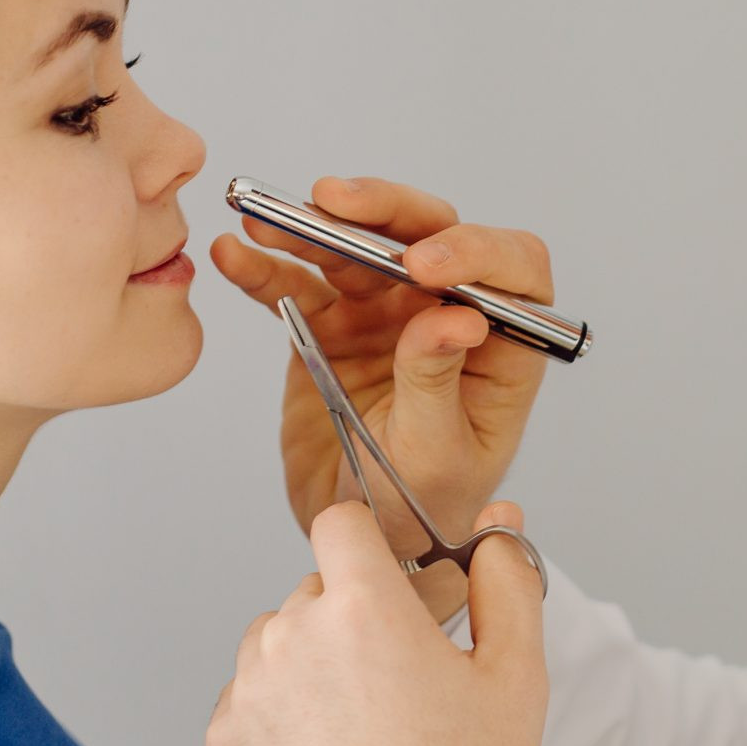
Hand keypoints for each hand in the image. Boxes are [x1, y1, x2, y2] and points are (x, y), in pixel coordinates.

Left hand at [205, 498, 547, 745]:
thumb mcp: (515, 675)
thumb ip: (506, 581)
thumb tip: (500, 522)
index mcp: (362, 605)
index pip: (341, 522)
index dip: (370, 545)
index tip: (391, 582)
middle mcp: (292, 634)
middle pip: (316, 590)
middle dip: (355, 618)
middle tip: (400, 680)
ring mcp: (249, 691)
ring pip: (277, 643)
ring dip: (311, 663)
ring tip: (362, 727)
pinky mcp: (224, 744)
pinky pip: (248, 702)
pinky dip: (280, 718)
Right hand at [210, 177, 553, 620]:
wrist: (357, 540)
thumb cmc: (420, 509)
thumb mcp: (435, 458)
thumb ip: (438, 385)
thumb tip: (455, 318)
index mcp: (501, 347)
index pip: (513, 272)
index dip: (474, 253)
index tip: (424, 267)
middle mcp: (448, 316)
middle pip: (431, 236)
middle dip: (386, 211)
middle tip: (335, 204)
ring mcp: (387, 317)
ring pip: (358, 250)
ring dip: (314, 228)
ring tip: (268, 220)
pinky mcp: (331, 327)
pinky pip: (299, 287)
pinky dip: (266, 269)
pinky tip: (234, 255)